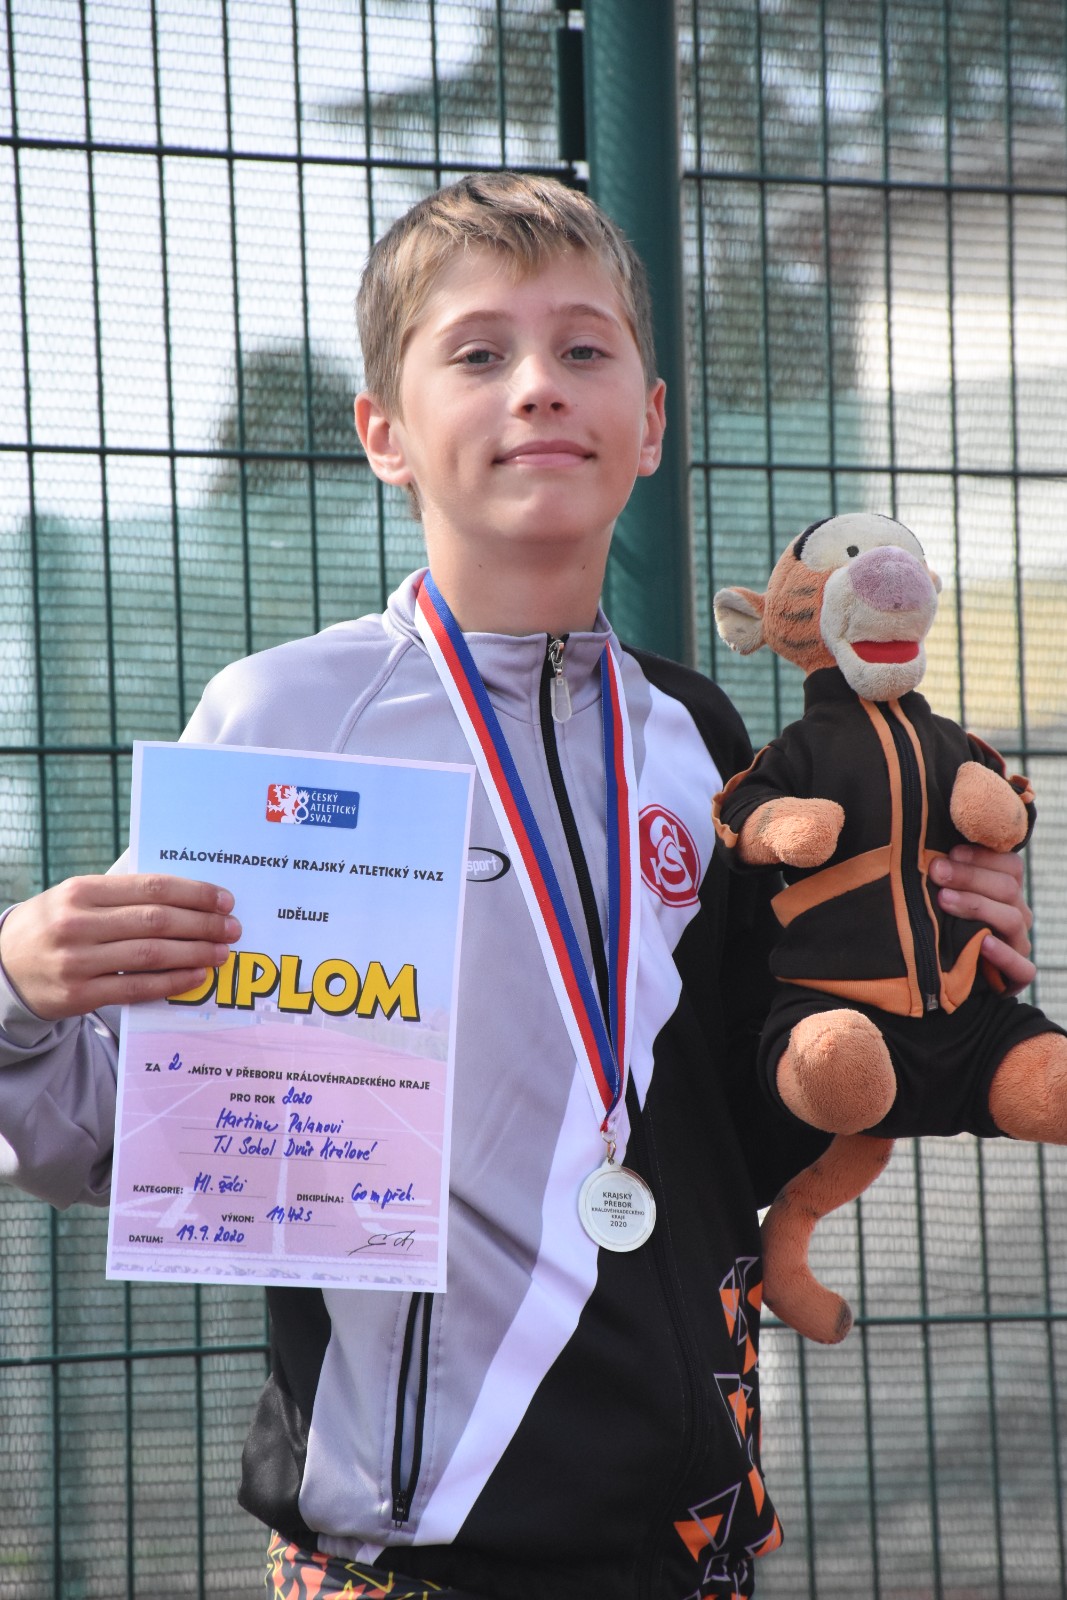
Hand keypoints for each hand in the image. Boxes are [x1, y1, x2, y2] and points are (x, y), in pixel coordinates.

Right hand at [0, 874, 240, 1020]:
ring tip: (221, 952)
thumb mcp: (77, 897)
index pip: (152, 887)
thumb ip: (123, 892)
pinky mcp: (79, 995)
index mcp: (82, 891)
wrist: (4, 967)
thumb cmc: (55, 925)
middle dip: (202, 924)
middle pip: (156, 921)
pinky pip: (136, 988)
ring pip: (151, 955)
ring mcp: (77, 961)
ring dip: (194, 953)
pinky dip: (172, 982)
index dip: (195, 893)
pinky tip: (197, 976)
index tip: (225, 900)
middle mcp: (77, 924)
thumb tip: (186, 890)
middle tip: (232, 928)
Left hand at [929, 844, 1033, 995]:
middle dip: (969, 876)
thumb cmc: (947, 930)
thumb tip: (924, 857)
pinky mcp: (1019, 974)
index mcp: (1007, 891)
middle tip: (937, 871)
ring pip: (1011, 919)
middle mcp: (1017, 914)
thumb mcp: (948, 901)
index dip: (981, 856)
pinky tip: (983, 943)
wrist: (957, 979)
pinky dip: (1003, 955)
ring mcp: (1019, 943)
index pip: (1009, 865)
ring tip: (944, 900)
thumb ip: (945, 880)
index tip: (949, 853)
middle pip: (1007, 888)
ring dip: (977, 906)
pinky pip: (1021, 966)